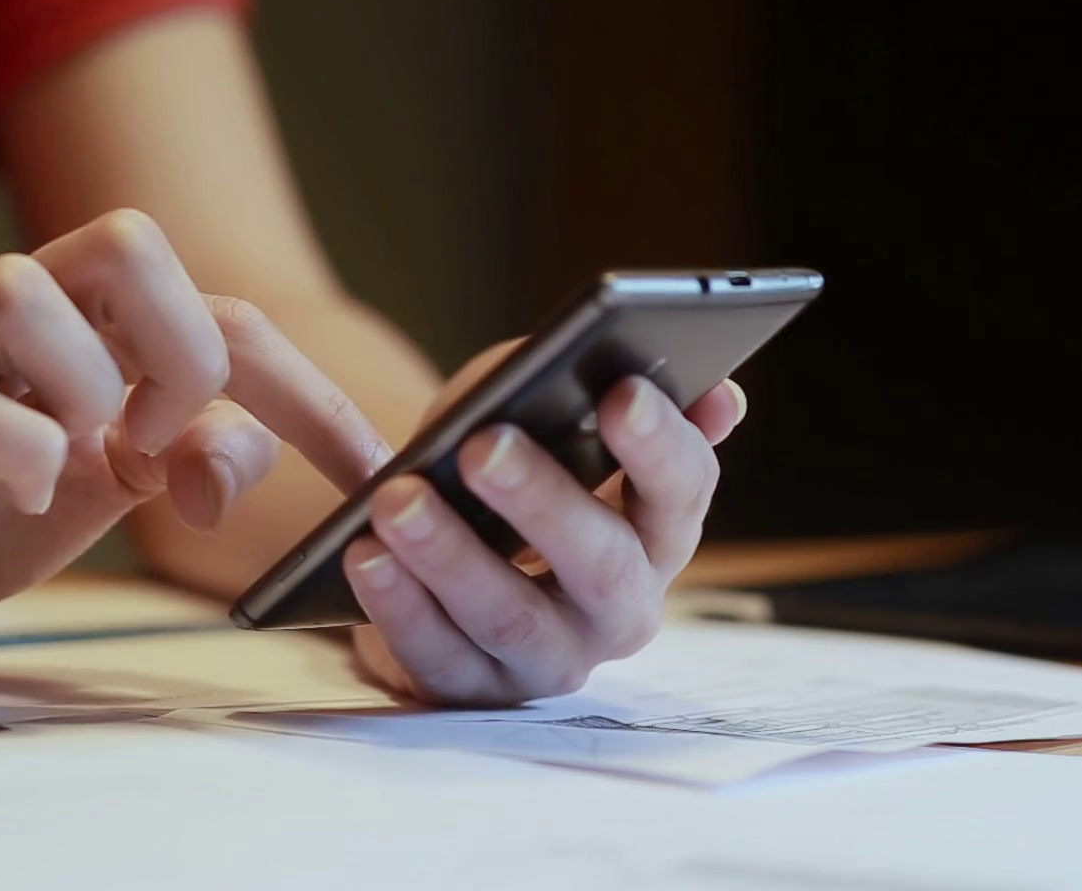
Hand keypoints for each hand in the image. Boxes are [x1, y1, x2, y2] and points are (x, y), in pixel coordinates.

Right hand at [0, 210, 386, 690]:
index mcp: (79, 319)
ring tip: (76, 462)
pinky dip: (21, 461)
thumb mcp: (109, 484)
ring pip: (24, 288)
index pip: (221, 310)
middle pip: (130, 237)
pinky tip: (17, 500)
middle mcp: (10, 313)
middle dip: (184, 352)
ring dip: (88, 392)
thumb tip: (242, 456)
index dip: (308, 387)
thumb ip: (189, 455)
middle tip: (158, 446)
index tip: (367, 469)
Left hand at [343, 340, 746, 705]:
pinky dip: (398, 603)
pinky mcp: (474, 690)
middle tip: (484, 444)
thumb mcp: (543, 423)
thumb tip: (718, 397)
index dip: (658, 443)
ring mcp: (550, 659)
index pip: (683, 489)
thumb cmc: (502, 478)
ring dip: (450, 554)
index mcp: (658, 532)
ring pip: (510, 616)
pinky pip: (436, 654)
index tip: (621, 390)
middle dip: (542, 499)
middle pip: (601, 563)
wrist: (436, 560)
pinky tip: (364, 554)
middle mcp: (620, 608)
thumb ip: (596, 394)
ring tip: (398, 498)